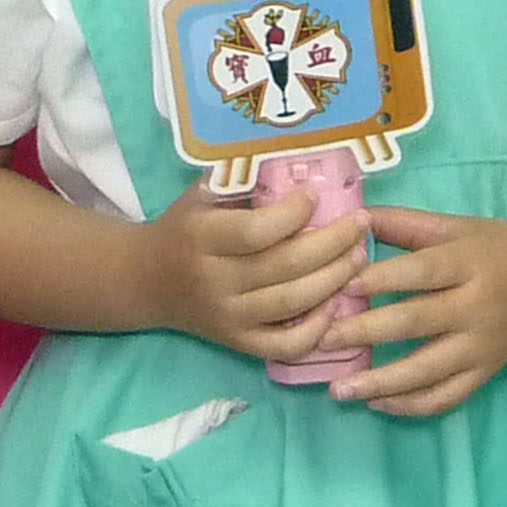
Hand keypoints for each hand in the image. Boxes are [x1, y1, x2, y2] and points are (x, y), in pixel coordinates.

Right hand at [137, 179, 370, 364]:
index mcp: (202, 238)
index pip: (257, 231)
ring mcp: (227, 317)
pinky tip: (335, 304)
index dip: (294, 214)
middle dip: (333, 243)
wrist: (146, 281)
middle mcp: (214, 281)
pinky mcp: (237, 342)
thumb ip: (243, 181)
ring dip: (335, 279)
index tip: (316, 195)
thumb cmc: (184, 228)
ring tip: (358, 255)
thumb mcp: (202, 195)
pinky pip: (285, 345)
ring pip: (292, 303)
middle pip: (285, 266)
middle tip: (360, 224)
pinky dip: (316, 329)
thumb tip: (301, 161)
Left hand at [319, 207, 506, 417]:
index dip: (381, 280)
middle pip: (417, 323)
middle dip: (366, 332)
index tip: (341, 286)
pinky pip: (447, 397)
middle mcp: (478, 307)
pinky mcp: (486, 372)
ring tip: (338, 390)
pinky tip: (377, 403)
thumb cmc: (494, 246)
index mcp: (470, 263)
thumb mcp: (455, 226)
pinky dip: (411, 406)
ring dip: (380, 383)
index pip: (422, 273)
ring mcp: (483, 345)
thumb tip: (349, 221)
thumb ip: (404, 224)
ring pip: (429, 371)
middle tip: (323, 338)